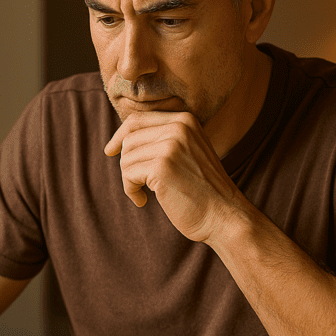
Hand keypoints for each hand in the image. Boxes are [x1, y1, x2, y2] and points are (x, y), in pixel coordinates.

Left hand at [103, 111, 244, 242]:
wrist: (224, 216)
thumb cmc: (202, 191)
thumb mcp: (187, 153)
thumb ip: (163, 139)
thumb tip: (121, 139)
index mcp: (185, 120)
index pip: (138, 119)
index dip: (120, 135)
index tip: (110, 150)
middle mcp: (179, 127)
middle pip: (129, 138)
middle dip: (127, 163)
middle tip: (137, 183)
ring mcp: (171, 145)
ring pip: (126, 157)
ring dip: (129, 179)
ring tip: (144, 193)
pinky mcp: (163, 166)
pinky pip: (128, 174)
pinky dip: (131, 190)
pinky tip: (143, 201)